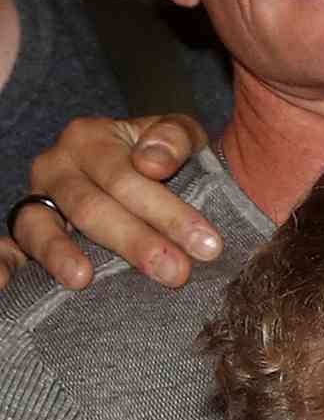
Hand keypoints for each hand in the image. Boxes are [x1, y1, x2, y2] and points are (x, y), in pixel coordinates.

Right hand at [10, 113, 217, 289]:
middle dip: (136, 242)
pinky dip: (10, 262)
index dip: (169, 212)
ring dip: (63, 255)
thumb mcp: (178, 137)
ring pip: (46, 227)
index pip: (129, 178)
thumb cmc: (159, 159)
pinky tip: (19, 282)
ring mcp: (36, 199)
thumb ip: (174, 139)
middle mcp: (56, 165)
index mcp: (91, 138)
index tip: (208, 244)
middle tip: (176, 273)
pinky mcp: (23, 229)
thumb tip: (152, 163)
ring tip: (83, 279)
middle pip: (93, 208)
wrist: (131, 174)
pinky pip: (13, 246)